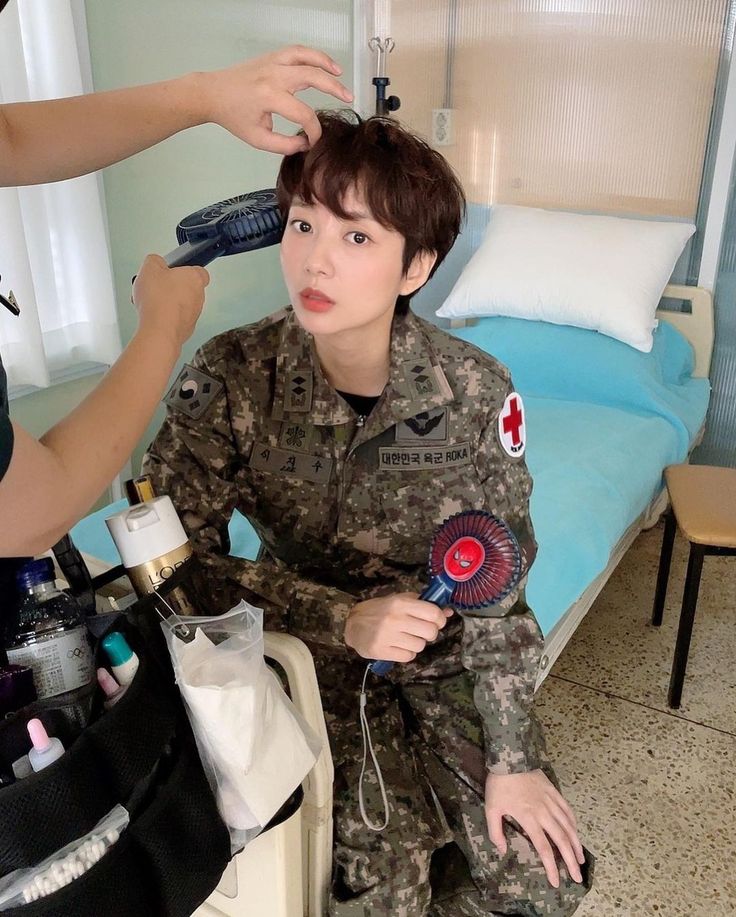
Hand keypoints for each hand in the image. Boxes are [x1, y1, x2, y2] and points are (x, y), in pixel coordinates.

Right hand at [132, 254, 208, 350]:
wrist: (159, 330)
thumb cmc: (159, 301)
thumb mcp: (150, 268)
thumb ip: (155, 260)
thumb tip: (155, 262)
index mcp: (195, 278)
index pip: (198, 270)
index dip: (184, 269)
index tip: (171, 269)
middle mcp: (199, 297)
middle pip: (186, 288)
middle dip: (171, 286)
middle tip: (156, 286)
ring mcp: (194, 314)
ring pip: (180, 304)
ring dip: (166, 302)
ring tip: (150, 302)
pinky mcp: (186, 329)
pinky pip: (174, 319)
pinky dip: (164, 317)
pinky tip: (152, 315)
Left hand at [201, 45, 352, 154]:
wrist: (213, 93)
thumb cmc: (234, 117)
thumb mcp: (258, 139)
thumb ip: (284, 145)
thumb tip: (306, 145)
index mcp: (269, 97)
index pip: (303, 114)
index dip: (314, 130)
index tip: (315, 141)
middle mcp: (273, 76)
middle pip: (311, 76)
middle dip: (333, 88)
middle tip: (348, 98)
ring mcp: (272, 62)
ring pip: (305, 56)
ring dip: (326, 63)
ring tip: (340, 75)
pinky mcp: (271, 57)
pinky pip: (296, 51)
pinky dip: (312, 55)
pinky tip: (324, 64)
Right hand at [344, 593, 452, 661]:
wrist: (352, 624)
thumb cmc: (380, 610)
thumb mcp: (399, 600)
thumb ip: (423, 605)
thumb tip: (448, 611)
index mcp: (400, 603)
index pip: (433, 614)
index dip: (440, 619)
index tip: (436, 621)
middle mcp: (395, 619)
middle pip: (430, 632)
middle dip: (429, 633)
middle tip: (421, 631)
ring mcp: (387, 636)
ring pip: (420, 646)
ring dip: (417, 644)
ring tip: (407, 638)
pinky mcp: (381, 651)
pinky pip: (408, 656)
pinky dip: (407, 653)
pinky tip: (398, 646)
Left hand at [484, 770, 584, 888]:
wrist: (510, 757)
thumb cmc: (499, 784)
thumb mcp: (491, 808)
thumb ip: (496, 831)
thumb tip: (502, 850)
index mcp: (529, 818)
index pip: (544, 848)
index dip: (551, 866)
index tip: (556, 882)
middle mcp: (544, 812)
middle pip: (561, 840)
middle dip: (570, 861)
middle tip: (578, 877)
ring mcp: (551, 801)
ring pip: (568, 826)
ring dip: (576, 844)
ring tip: (580, 858)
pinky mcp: (554, 791)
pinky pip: (567, 809)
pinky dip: (573, 822)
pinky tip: (575, 831)